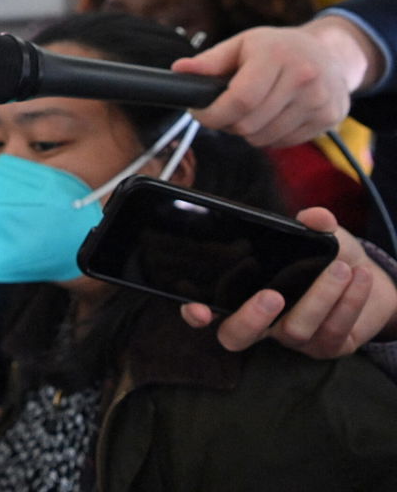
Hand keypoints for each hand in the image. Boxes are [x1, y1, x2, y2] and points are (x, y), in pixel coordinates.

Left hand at [172, 16, 377, 146]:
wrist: (330, 53)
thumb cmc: (279, 48)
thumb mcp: (243, 44)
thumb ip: (210, 61)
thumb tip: (180, 70)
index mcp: (277, 55)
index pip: (240, 100)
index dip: (213, 114)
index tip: (200, 113)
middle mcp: (303, 78)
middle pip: (249, 124)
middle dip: (226, 123)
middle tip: (224, 111)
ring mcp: (319, 100)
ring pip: (264, 138)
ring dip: (247, 131)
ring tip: (250, 111)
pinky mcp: (328, 118)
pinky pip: (283, 142)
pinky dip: (269, 135)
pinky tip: (272, 115)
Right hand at [180, 207, 396, 357]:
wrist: (368, 279)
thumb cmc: (328, 257)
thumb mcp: (320, 236)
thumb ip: (314, 224)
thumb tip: (313, 217)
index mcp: (245, 292)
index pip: (209, 308)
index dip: (196, 314)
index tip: (199, 309)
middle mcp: (262, 320)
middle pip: (236, 337)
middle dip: (249, 319)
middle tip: (272, 296)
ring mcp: (292, 338)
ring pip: (294, 330)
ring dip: (320, 297)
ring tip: (341, 269)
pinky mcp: (325, 347)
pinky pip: (332, 331)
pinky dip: (348, 303)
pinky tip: (360, 279)